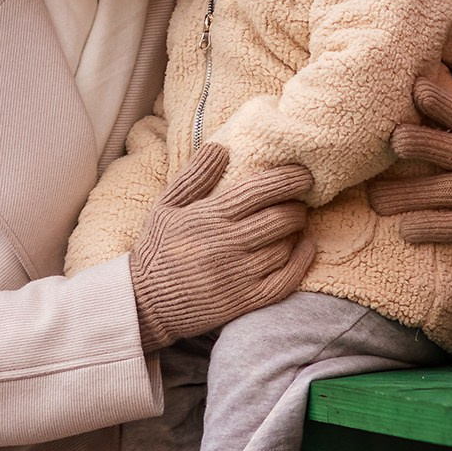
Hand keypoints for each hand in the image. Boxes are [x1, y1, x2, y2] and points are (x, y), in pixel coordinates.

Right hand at [128, 144, 315, 350]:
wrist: (145, 303)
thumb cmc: (157, 248)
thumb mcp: (166, 206)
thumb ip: (194, 177)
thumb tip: (221, 147)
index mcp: (209, 217)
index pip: (259, 191)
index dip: (288, 179)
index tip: (304, 173)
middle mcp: (227, 244)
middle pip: (280, 218)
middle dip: (297, 206)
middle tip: (301, 200)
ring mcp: (238, 275)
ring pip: (285, 247)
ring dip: (298, 231)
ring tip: (296, 223)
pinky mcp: (244, 301)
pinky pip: (285, 280)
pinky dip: (302, 262)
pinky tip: (306, 247)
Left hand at [366, 31, 451, 255]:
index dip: (433, 99)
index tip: (414, 91)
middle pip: (436, 146)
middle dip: (411, 143)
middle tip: (391, 143)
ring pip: (433, 191)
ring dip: (398, 196)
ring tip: (374, 198)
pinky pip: (447, 227)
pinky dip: (422, 228)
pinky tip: (405, 229)